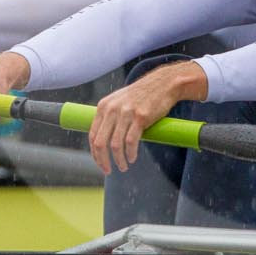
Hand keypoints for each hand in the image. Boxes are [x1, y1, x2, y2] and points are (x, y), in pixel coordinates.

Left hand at [88, 62, 207, 173]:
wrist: (163, 84)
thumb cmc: (141, 96)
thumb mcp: (119, 101)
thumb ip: (110, 116)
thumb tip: (104, 138)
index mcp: (103, 106)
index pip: (92, 135)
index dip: (95, 153)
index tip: (100, 163)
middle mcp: (112, 109)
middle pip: (100, 142)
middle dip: (103, 160)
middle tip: (108, 170)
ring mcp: (126, 113)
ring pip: (115, 145)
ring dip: (119, 160)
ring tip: (123, 167)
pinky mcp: (141, 117)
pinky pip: (131, 141)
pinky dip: (130, 153)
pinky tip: (132, 158)